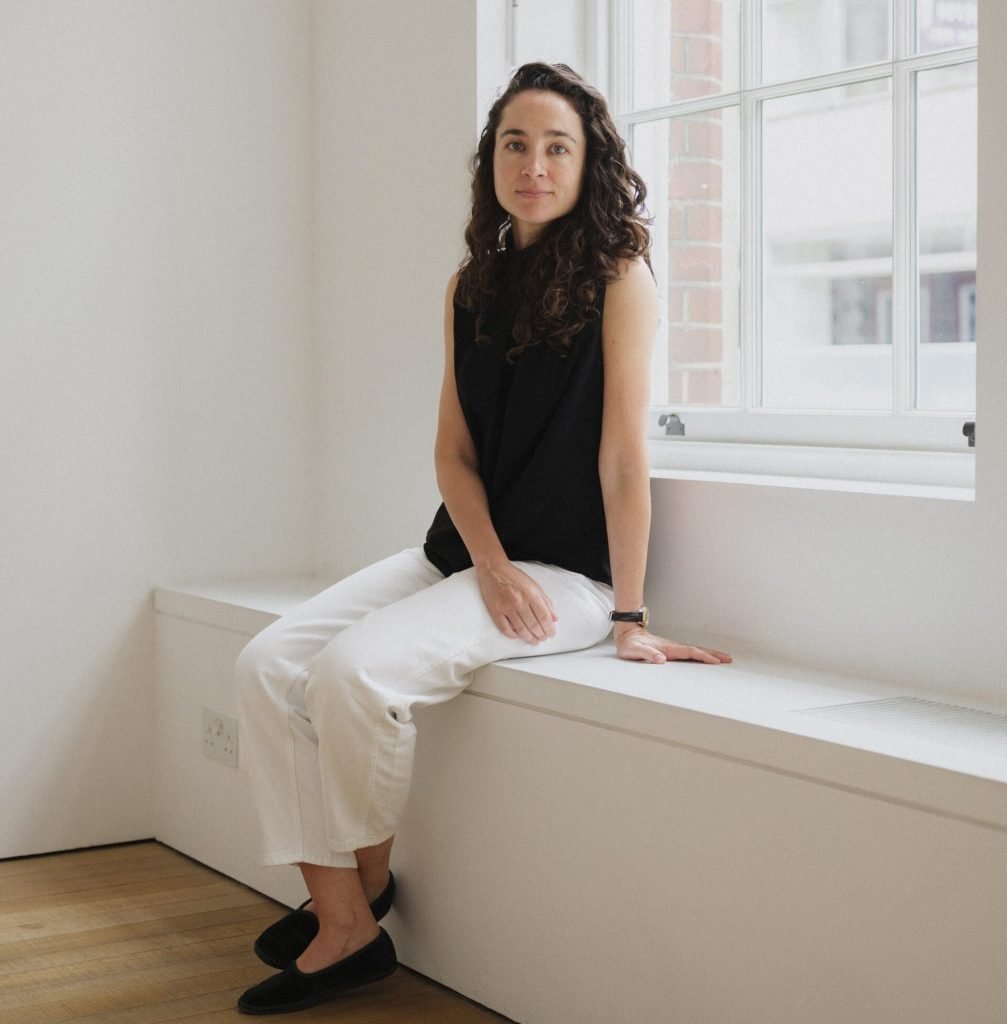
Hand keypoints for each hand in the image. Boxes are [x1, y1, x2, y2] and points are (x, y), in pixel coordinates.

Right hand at [476, 561, 557, 644]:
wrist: (494, 569)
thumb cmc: (514, 577)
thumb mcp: (535, 585)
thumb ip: (546, 602)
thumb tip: (554, 618)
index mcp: (531, 593)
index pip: (544, 616)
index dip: (549, 628)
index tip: (551, 633)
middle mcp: (520, 601)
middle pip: (534, 624)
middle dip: (541, 635)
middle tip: (543, 638)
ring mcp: (507, 607)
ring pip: (521, 629)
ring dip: (529, 638)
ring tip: (534, 641)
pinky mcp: (496, 610)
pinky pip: (505, 628)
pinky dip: (513, 635)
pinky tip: (518, 636)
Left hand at [614, 625, 731, 664]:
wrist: (627, 634)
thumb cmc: (629, 645)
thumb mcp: (634, 651)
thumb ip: (647, 654)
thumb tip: (661, 659)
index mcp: (666, 648)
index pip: (688, 652)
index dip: (702, 656)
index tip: (714, 661)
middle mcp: (672, 646)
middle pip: (696, 650)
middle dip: (713, 654)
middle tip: (728, 659)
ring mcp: (673, 647)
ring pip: (695, 650)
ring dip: (709, 654)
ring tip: (723, 658)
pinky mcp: (671, 650)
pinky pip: (690, 652)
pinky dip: (701, 654)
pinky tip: (706, 658)